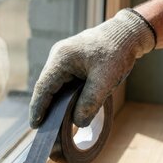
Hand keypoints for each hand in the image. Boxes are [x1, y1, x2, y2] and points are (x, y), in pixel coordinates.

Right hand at [30, 9, 155, 127]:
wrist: (127, 34)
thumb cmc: (117, 52)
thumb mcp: (106, 79)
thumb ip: (90, 101)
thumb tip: (77, 123)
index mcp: (61, 58)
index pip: (44, 87)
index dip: (38, 107)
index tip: (35, 125)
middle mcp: (57, 57)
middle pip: (45, 87)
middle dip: (44, 107)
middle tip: (43, 128)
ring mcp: (62, 59)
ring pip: (54, 85)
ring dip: (54, 102)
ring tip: (52, 122)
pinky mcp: (70, 62)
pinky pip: (62, 82)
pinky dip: (62, 96)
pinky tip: (64, 109)